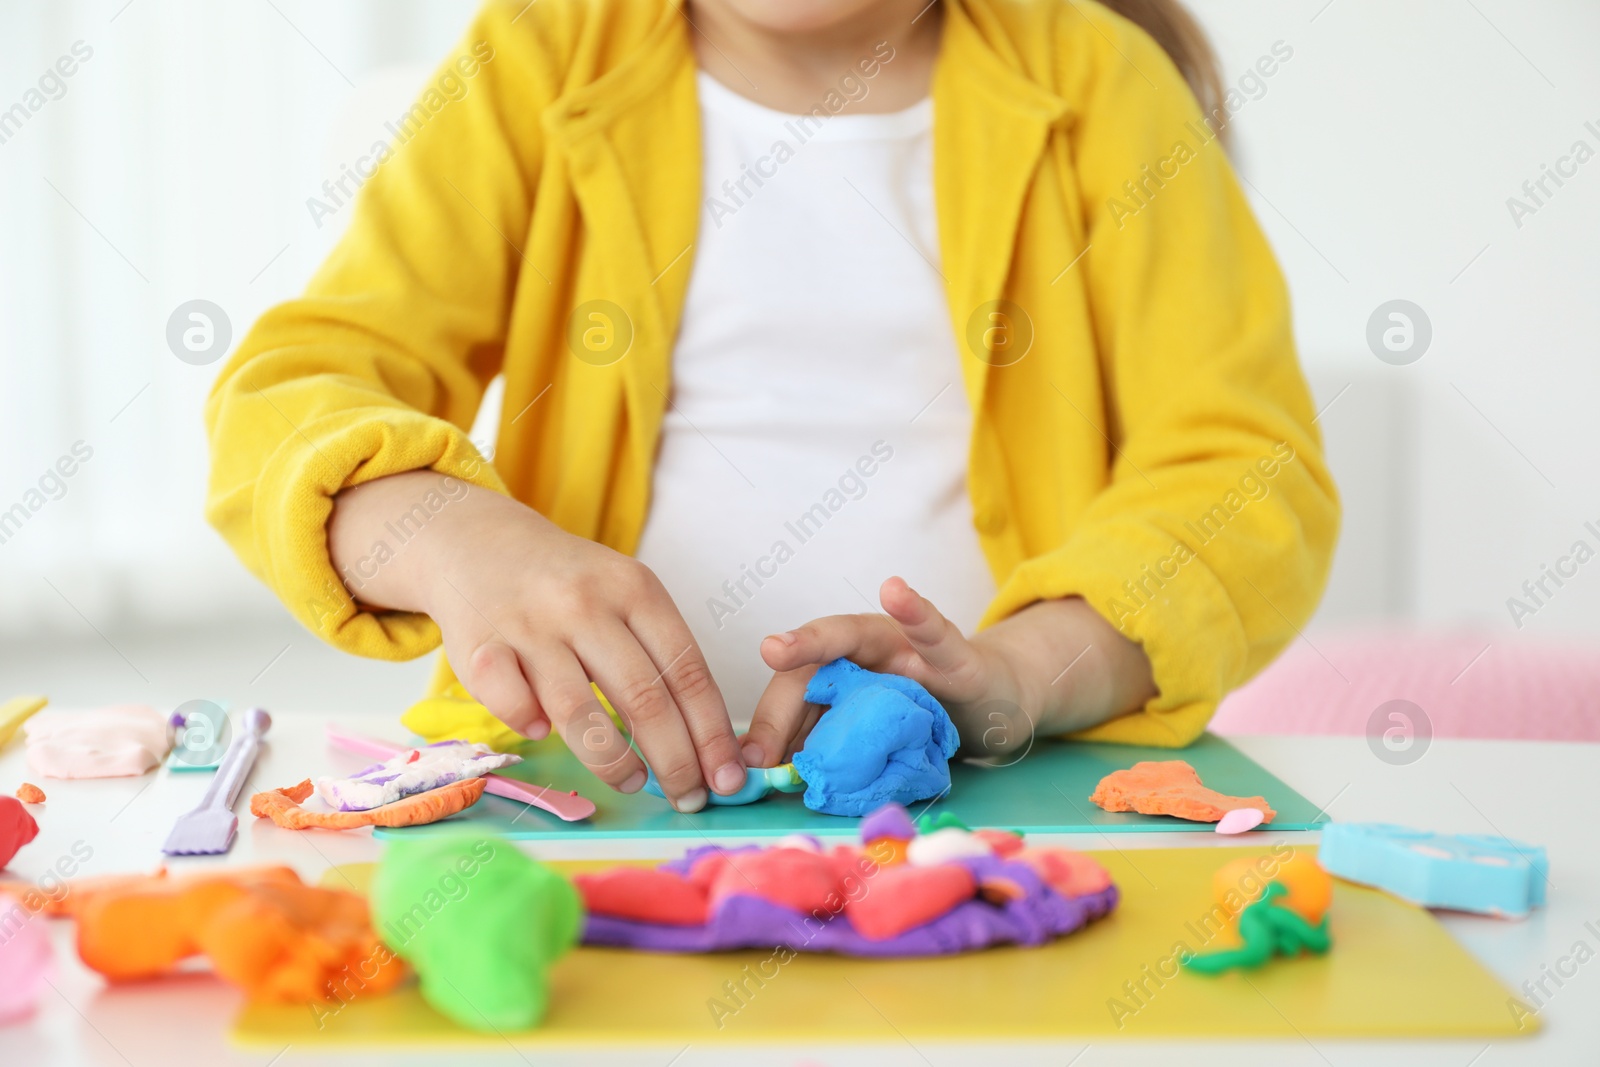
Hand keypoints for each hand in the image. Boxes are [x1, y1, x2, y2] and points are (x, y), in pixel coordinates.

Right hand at [328, 471, 745, 811]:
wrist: (479, 541)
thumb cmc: (567, 583)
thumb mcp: (625, 592)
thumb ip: (659, 652)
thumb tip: (704, 742)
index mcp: (635, 589)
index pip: (686, 671)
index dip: (711, 733)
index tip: (728, 777)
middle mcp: (585, 605)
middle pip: (644, 698)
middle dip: (675, 761)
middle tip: (689, 798)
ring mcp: (530, 626)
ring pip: (580, 713)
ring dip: (614, 762)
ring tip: (634, 781)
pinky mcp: (480, 648)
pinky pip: (512, 704)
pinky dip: (531, 726)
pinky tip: (544, 736)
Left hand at [742, 577, 1157, 766]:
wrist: (996, 704)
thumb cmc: (925, 715)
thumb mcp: (875, 735)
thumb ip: (831, 747)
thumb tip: (772, 777)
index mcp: (843, 672)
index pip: (794, 694)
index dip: (768, 726)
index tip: (748, 764)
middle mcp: (866, 649)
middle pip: (811, 670)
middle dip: (779, 707)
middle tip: (757, 749)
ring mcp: (908, 648)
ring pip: (853, 636)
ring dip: (814, 641)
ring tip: (778, 649)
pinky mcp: (958, 658)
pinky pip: (936, 634)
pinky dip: (916, 614)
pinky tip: (895, 591)